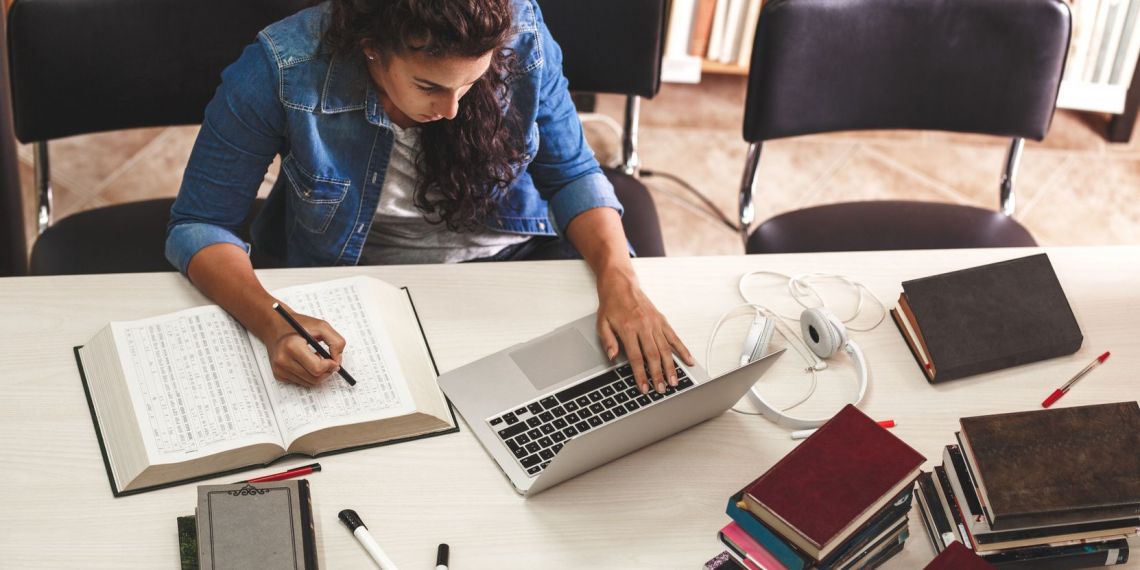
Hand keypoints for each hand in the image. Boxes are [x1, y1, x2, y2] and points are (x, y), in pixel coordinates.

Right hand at [266, 309, 345, 387]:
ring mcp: (279, 369)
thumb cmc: (299, 324)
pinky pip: (301, 382)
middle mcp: (283, 360)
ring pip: (309, 382)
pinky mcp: (278, 374)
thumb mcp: (322, 326)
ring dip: (318, 373)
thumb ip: (336, 342)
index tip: (334, 360)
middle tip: (329, 362)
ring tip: (316, 358)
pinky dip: (309, 374)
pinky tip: (306, 362)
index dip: (330, 366)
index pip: (317, 368)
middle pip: (315, 378)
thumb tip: (337, 360)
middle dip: (327, 371)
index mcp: (292, 346)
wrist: (275, 325)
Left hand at [596, 267, 694, 394]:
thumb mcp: (602, 323)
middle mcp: (643, 326)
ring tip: (674, 381)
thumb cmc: (611, 304)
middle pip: (653, 355)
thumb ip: (608, 341)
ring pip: (666, 349)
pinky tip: (688, 360)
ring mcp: (655, 323)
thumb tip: (612, 357)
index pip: (635, 357)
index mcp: (628, 328)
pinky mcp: (662, 320)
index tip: (643, 387)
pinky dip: (682, 349)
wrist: (621, 284)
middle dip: (658, 374)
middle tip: (661, 389)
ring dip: (671, 367)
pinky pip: (674, 337)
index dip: (640, 374)